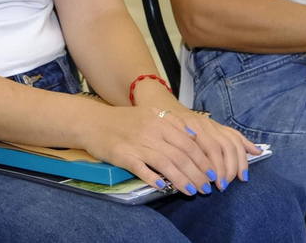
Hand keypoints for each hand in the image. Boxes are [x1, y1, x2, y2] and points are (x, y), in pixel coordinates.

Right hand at [81, 95, 262, 195]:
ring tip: (192, 192)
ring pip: (166, 163)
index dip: (203, 159)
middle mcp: (151, 131)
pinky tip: (164, 188)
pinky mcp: (123, 155)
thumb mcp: (149, 113)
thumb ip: (172, 122)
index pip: (188, 142)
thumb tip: (194, 135)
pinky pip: (142, 169)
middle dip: (197, 173)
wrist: (92, 121)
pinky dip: (154, 178)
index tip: (213, 172)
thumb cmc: (123, 120)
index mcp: (160, 120)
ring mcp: (137, 143)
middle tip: (207, 187)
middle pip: (181, 155)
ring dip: (182, 179)